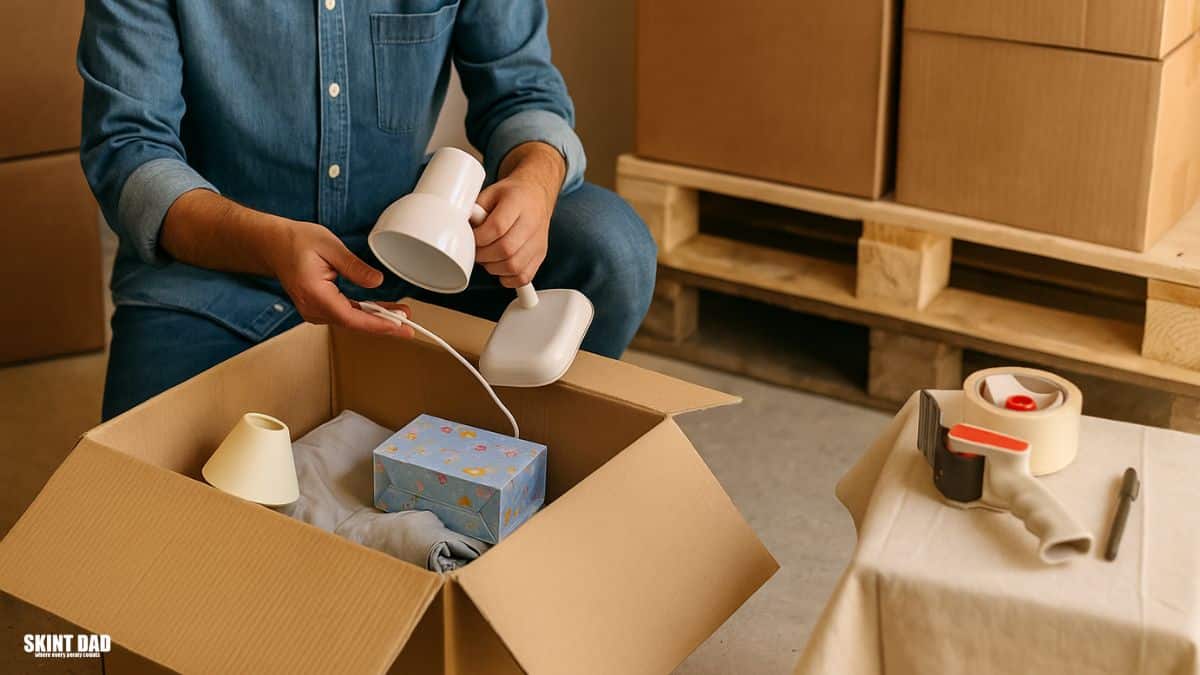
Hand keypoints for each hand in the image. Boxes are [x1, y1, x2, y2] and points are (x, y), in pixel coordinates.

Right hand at [265, 220, 413, 337]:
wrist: (273, 245)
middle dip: (383, 324)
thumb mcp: (329, 246)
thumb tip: (376, 282)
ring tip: (401, 314)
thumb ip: (354, 266)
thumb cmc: (296, 242)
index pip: (351, 317)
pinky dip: (365, 313)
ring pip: (351, 320)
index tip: (398, 327)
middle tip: (409, 325)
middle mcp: (312, 308)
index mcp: (314, 294)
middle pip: (353, 323)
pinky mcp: (318, 308)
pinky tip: (382, 311)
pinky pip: (345, 314)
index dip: (377, 324)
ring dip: (376, 319)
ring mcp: (313, 311)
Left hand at [472, 142, 564, 287]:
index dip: (479, 237)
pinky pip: (524, 277)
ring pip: (514, 266)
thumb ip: (476, 208)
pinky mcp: (541, 255)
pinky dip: (508, 278)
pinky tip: (500, 267)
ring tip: (487, 257)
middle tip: (477, 249)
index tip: (471, 237)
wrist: (536, 194)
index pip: (498, 226)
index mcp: (518, 202)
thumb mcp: (491, 192)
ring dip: (493, 267)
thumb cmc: (512, 194)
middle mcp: (532, 223)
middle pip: (506, 249)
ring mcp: (538, 241)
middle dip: (483, 255)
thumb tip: (459, 226)